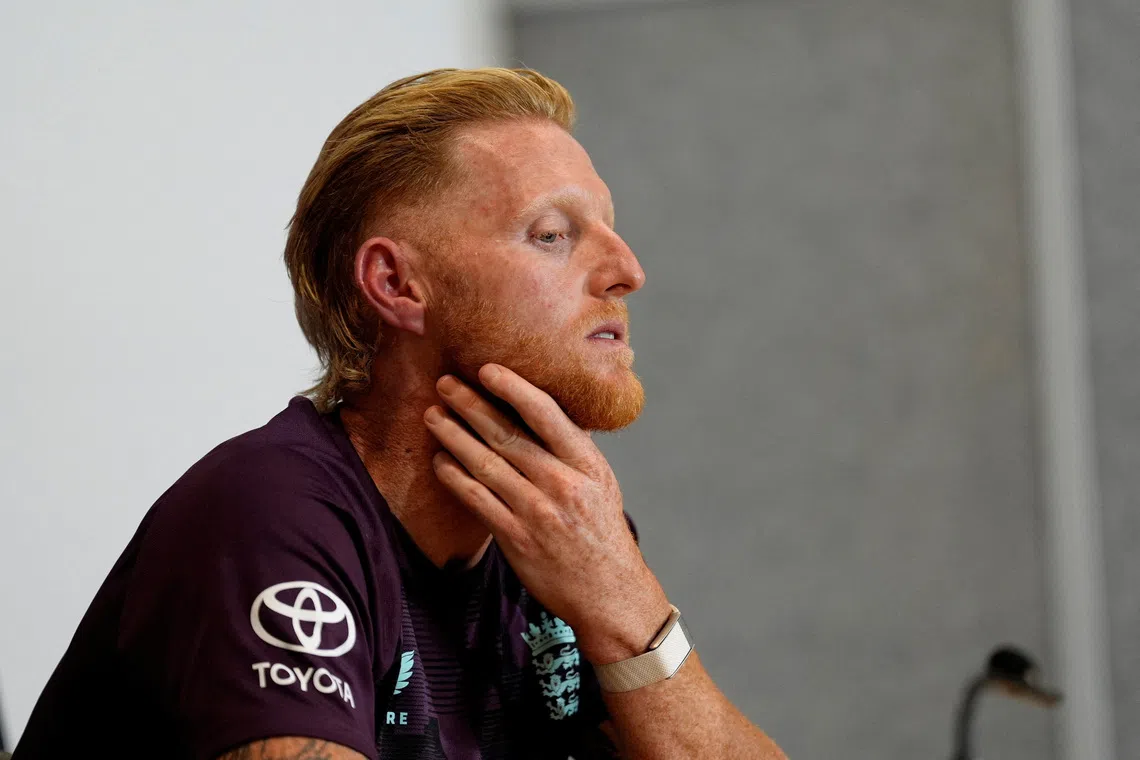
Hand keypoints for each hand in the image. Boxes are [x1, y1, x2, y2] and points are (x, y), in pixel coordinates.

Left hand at [424, 363, 670, 663]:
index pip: (546, 414)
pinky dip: (455, 477)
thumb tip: (543, 409)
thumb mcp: (601, 483)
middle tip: (445, 383)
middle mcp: (562, 483)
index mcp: (587, 463)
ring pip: (486, 464)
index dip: (514, 387)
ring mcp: (537, 512)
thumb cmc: (602, 532)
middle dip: (471, 405)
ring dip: (454, 436)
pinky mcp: (516, 539)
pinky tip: (440, 461)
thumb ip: (573, 449)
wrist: (610, 594)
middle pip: (508, 434)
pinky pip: (477, 500)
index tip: (487, 369)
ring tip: (433, 415)